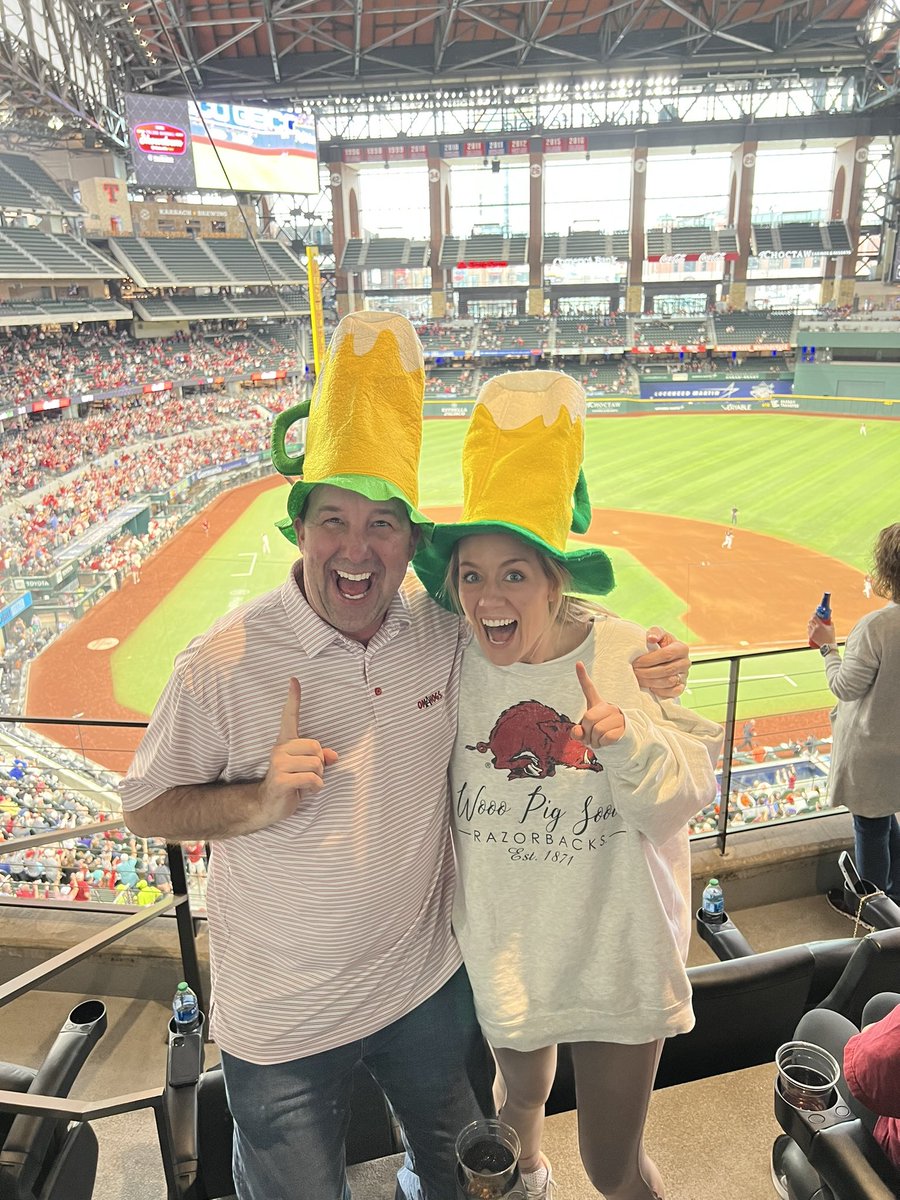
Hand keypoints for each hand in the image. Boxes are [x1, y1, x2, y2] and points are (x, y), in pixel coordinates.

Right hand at [258, 678, 338, 822]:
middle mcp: (279, 749)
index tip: (294, 680)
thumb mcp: (306, 768)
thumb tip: (333, 755)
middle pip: (317, 748)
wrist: (268, 805)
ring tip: (304, 784)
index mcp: (285, 743)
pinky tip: (305, 791)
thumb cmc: (290, 784)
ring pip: (317, 765)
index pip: (289, 716)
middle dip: (320, 765)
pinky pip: (312, 779)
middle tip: (308, 775)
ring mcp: (278, 763)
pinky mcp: (281, 779)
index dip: (293, 698)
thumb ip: (320, 758)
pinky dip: (315, 787)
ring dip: (317, 778)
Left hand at [571, 661, 624, 747]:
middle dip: (586, 732)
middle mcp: (608, 707)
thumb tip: (578, 732)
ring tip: (598, 740)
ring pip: (597, 730)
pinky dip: (602, 744)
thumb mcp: (585, 734)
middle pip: (588, 718)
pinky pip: (606, 738)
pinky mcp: (623, 728)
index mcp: (597, 705)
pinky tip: (605, 742)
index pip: (589, 688)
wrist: (619, 742)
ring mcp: (617, 716)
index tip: (578, 663)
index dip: (582, 676)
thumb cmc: (598, 735)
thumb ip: (577, 732)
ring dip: (594, 741)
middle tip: (591, 737)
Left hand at [632, 626, 689, 697]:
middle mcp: (686, 662)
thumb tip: (651, 638)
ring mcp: (685, 675)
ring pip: (669, 682)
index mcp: (681, 648)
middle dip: (647, 672)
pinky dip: (660, 691)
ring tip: (638, 679)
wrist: (664, 657)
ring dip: (651, 682)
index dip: (649, 660)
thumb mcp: (658, 634)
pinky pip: (673, 692)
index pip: (666, 655)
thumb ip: (655, 632)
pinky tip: (650, 686)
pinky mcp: (682, 686)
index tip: (636, 662)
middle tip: (634, 672)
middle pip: (666, 670)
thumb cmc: (660, 644)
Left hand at [807, 616, 834, 647]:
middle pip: (810, 621)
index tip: (815, 613)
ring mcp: (812, 633)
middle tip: (814, 619)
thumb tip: (829, 619)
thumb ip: (830, 622)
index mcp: (820, 625)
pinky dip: (810, 628)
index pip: (814, 617)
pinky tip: (812, 628)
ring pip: (809, 625)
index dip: (814, 614)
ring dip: (811, 624)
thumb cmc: (831, 637)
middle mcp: (815, 628)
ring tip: (814, 624)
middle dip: (812, 619)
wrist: (828, 645)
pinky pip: (808, 630)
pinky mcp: (811, 636)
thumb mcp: (832, 628)